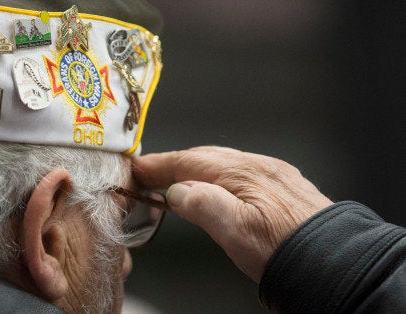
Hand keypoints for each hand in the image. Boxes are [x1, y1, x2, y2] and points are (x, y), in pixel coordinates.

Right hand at [133, 146, 332, 281]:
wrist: (334, 263)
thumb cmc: (286, 250)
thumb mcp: (236, 230)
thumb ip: (202, 204)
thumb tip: (177, 191)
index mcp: (242, 172)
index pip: (188, 161)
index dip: (158, 164)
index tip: (136, 169)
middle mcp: (258, 166)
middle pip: (204, 157)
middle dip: (173, 164)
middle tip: (149, 175)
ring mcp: (272, 175)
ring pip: (223, 163)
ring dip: (195, 170)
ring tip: (176, 183)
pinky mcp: (282, 188)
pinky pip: (240, 172)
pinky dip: (217, 176)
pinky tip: (216, 190)